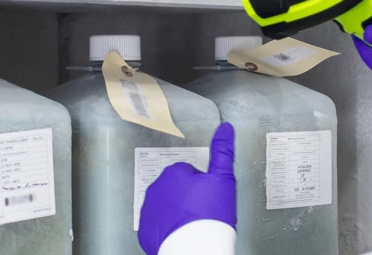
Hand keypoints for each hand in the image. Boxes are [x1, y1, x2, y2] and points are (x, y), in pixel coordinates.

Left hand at [137, 123, 236, 254]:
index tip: (209, 198)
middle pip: (176, 189)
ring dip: (177, 212)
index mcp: (174, 173)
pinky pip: (157, 225)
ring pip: (165, 206)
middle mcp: (156, 188)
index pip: (189, 173)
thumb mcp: (223, 180)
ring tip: (193, 224)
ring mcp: (149, 210)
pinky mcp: (146, 230)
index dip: (202, 185)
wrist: (194, 248)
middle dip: (187, 197)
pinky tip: (181, 234)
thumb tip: (225, 128)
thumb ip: (223, 152)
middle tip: (203, 212)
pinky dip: (167, 228)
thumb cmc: (210, 215)